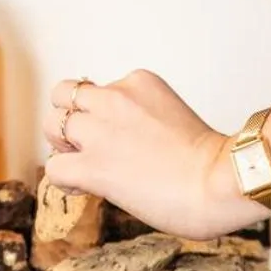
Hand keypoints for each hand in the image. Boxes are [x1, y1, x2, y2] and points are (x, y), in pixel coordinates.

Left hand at [42, 70, 263, 240]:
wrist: (220, 181)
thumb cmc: (208, 160)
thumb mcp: (171, 114)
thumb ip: (140, 117)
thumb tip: (120, 146)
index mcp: (137, 81)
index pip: (98, 89)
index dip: (99, 114)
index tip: (116, 136)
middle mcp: (115, 98)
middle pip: (63, 94)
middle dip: (69, 119)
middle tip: (86, 145)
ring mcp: (101, 130)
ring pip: (51, 125)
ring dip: (62, 146)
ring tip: (83, 165)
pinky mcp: (93, 165)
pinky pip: (55, 167)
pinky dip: (65, 179)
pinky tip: (85, 188)